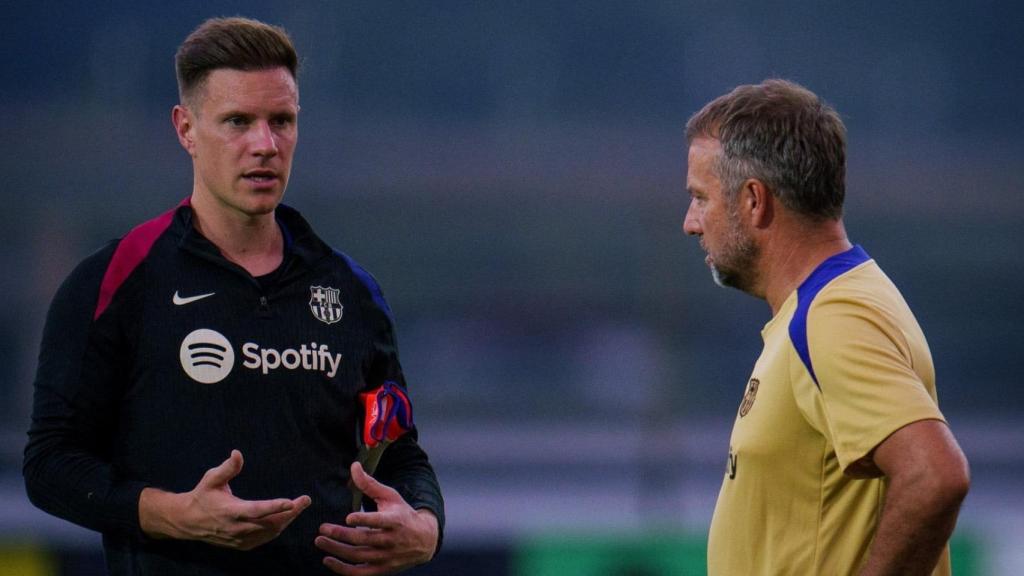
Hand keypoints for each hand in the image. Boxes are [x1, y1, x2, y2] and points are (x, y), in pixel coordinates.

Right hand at [139, 450, 311, 550]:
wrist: (187, 521)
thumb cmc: (202, 496)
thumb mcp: (211, 479)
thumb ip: (227, 468)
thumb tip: (238, 453)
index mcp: (231, 511)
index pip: (258, 510)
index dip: (275, 506)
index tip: (292, 501)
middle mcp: (237, 528)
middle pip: (270, 523)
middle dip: (290, 512)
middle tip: (305, 500)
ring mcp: (240, 539)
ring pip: (269, 532)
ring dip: (286, 521)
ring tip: (299, 507)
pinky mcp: (241, 545)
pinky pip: (264, 538)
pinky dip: (276, 529)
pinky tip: (285, 519)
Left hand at [315, 462, 438, 574]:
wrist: (424, 541)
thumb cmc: (402, 514)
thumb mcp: (390, 497)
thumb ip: (370, 484)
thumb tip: (354, 466)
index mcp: (396, 520)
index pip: (379, 521)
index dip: (364, 520)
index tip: (348, 517)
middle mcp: (391, 540)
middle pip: (363, 539)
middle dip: (340, 534)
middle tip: (322, 528)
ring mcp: (386, 557)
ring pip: (358, 556)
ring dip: (337, 550)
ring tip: (319, 541)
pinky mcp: (381, 569)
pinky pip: (359, 573)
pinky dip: (342, 569)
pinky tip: (328, 559)